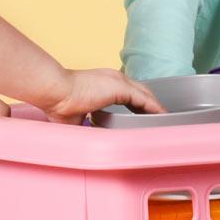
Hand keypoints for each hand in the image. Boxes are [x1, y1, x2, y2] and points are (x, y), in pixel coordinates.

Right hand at [40, 68, 163, 123]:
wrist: (55, 92)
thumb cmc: (58, 103)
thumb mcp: (75, 118)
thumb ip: (85, 126)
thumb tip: (89, 140)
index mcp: (103, 83)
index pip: (128, 93)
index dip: (138, 105)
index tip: (142, 117)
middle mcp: (114, 78)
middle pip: (140, 92)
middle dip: (150, 106)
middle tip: (159, 120)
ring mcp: (118, 81)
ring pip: (145, 95)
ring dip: (155, 108)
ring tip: (164, 120)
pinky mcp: (121, 88)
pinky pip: (145, 100)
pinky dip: (155, 109)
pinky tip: (163, 117)